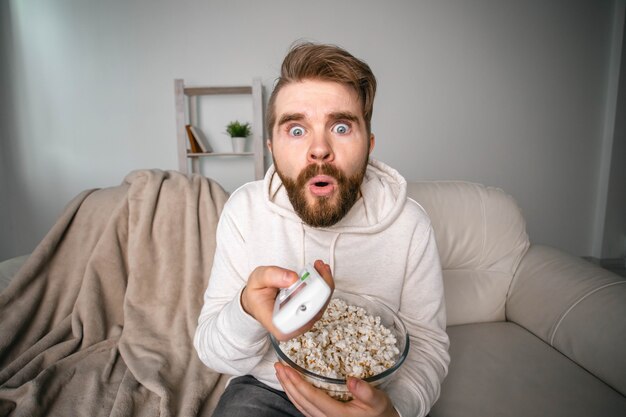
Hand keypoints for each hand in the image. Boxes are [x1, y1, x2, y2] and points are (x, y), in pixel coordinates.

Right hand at [241, 260, 333, 340]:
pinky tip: (320, 272)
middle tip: (317, 267)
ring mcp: (304, 321)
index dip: (306, 300)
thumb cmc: (257, 295)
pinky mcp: (310, 313)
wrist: (258, 302)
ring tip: (319, 267)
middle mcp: (294, 327)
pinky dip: (323, 285)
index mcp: (279, 325)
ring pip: (322, 303)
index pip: (299, 317)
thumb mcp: (257, 281)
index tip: (304, 282)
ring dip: (324, 282)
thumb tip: (292, 278)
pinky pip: (322, 300)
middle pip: (316, 309)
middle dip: (320, 285)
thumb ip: (271, 276)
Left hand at [275, 362, 398, 416]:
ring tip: (281, 373)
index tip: (287, 369)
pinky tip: (292, 386)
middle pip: (301, 402)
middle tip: (278, 366)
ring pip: (300, 406)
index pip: (312, 398)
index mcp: (338, 415)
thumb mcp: (378, 400)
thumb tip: (352, 380)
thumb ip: (366, 391)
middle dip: (288, 383)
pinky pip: (304, 408)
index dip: (298, 383)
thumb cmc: (380, 412)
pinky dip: (295, 395)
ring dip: (288, 389)